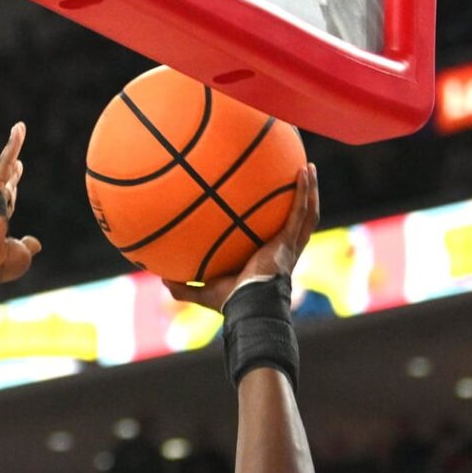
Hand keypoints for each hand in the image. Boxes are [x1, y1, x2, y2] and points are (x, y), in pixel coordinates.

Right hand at [0, 122, 42, 284]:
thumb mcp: (20, 255)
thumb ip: (27, 246)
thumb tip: (36, 243)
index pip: (5, 205)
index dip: (11, 194)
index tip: (14, 185)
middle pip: (4, 184)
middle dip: (11, 171)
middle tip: (18, 160)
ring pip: (5, 166)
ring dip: (14, 147)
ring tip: (20, 129)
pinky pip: (5, 160)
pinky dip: (13, 144)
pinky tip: (20, 128)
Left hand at [165, 163, 319, 312]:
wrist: (247, 305)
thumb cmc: (229, 302)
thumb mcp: (203, 291)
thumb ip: (184, 286)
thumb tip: (161, 277)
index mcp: (268, 258)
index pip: (275, 235)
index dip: (277, 221)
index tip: (272, 204)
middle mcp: (283, 250)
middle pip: (297, 220)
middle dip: (301, 199)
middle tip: (297, 176)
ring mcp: (289, 245)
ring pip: (307, 212)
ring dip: (310, 190)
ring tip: (308, 167)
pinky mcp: (289, 241)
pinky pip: (301, 212)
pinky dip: (305, 191)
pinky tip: (305, 171)